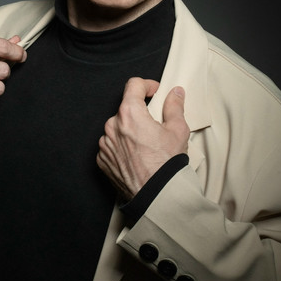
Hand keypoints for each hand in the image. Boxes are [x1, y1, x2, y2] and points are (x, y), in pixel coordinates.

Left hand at [97, 77, 188, 199]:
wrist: (156, 195)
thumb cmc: (167, 164)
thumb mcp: (178, 130)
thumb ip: (175, 107)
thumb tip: (175, 93)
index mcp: (130, 113)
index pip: (133, 85)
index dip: (146, 85)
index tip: (154, 91)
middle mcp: (112, 126)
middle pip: (126, 109)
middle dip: (140, 113)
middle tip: (155, 125)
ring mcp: (105, 144)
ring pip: (117, 128)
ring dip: (129, 131)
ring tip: (146, 145)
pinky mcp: (102, 159)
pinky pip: (111, 146)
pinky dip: (122, 147)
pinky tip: (136, 156)